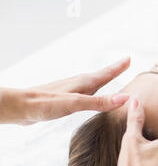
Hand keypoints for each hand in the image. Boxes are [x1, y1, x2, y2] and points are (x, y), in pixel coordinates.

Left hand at [0, 57, 130, 124]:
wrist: (20, 107)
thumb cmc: (46, 104)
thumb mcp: (76, 104)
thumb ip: (100, 102)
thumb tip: (125, 98)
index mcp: (84, 83)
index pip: (106, 73)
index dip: (118, 67)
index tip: (129, 58)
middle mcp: (79, 84)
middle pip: (101, 76)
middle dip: (114, 70)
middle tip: (124, 64)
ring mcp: (71, 91)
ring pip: (92, 84)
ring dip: (103, 80)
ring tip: (110, 78)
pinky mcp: (64, 99)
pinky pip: (85, 93)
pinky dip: (93, 92)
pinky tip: (89, 97)